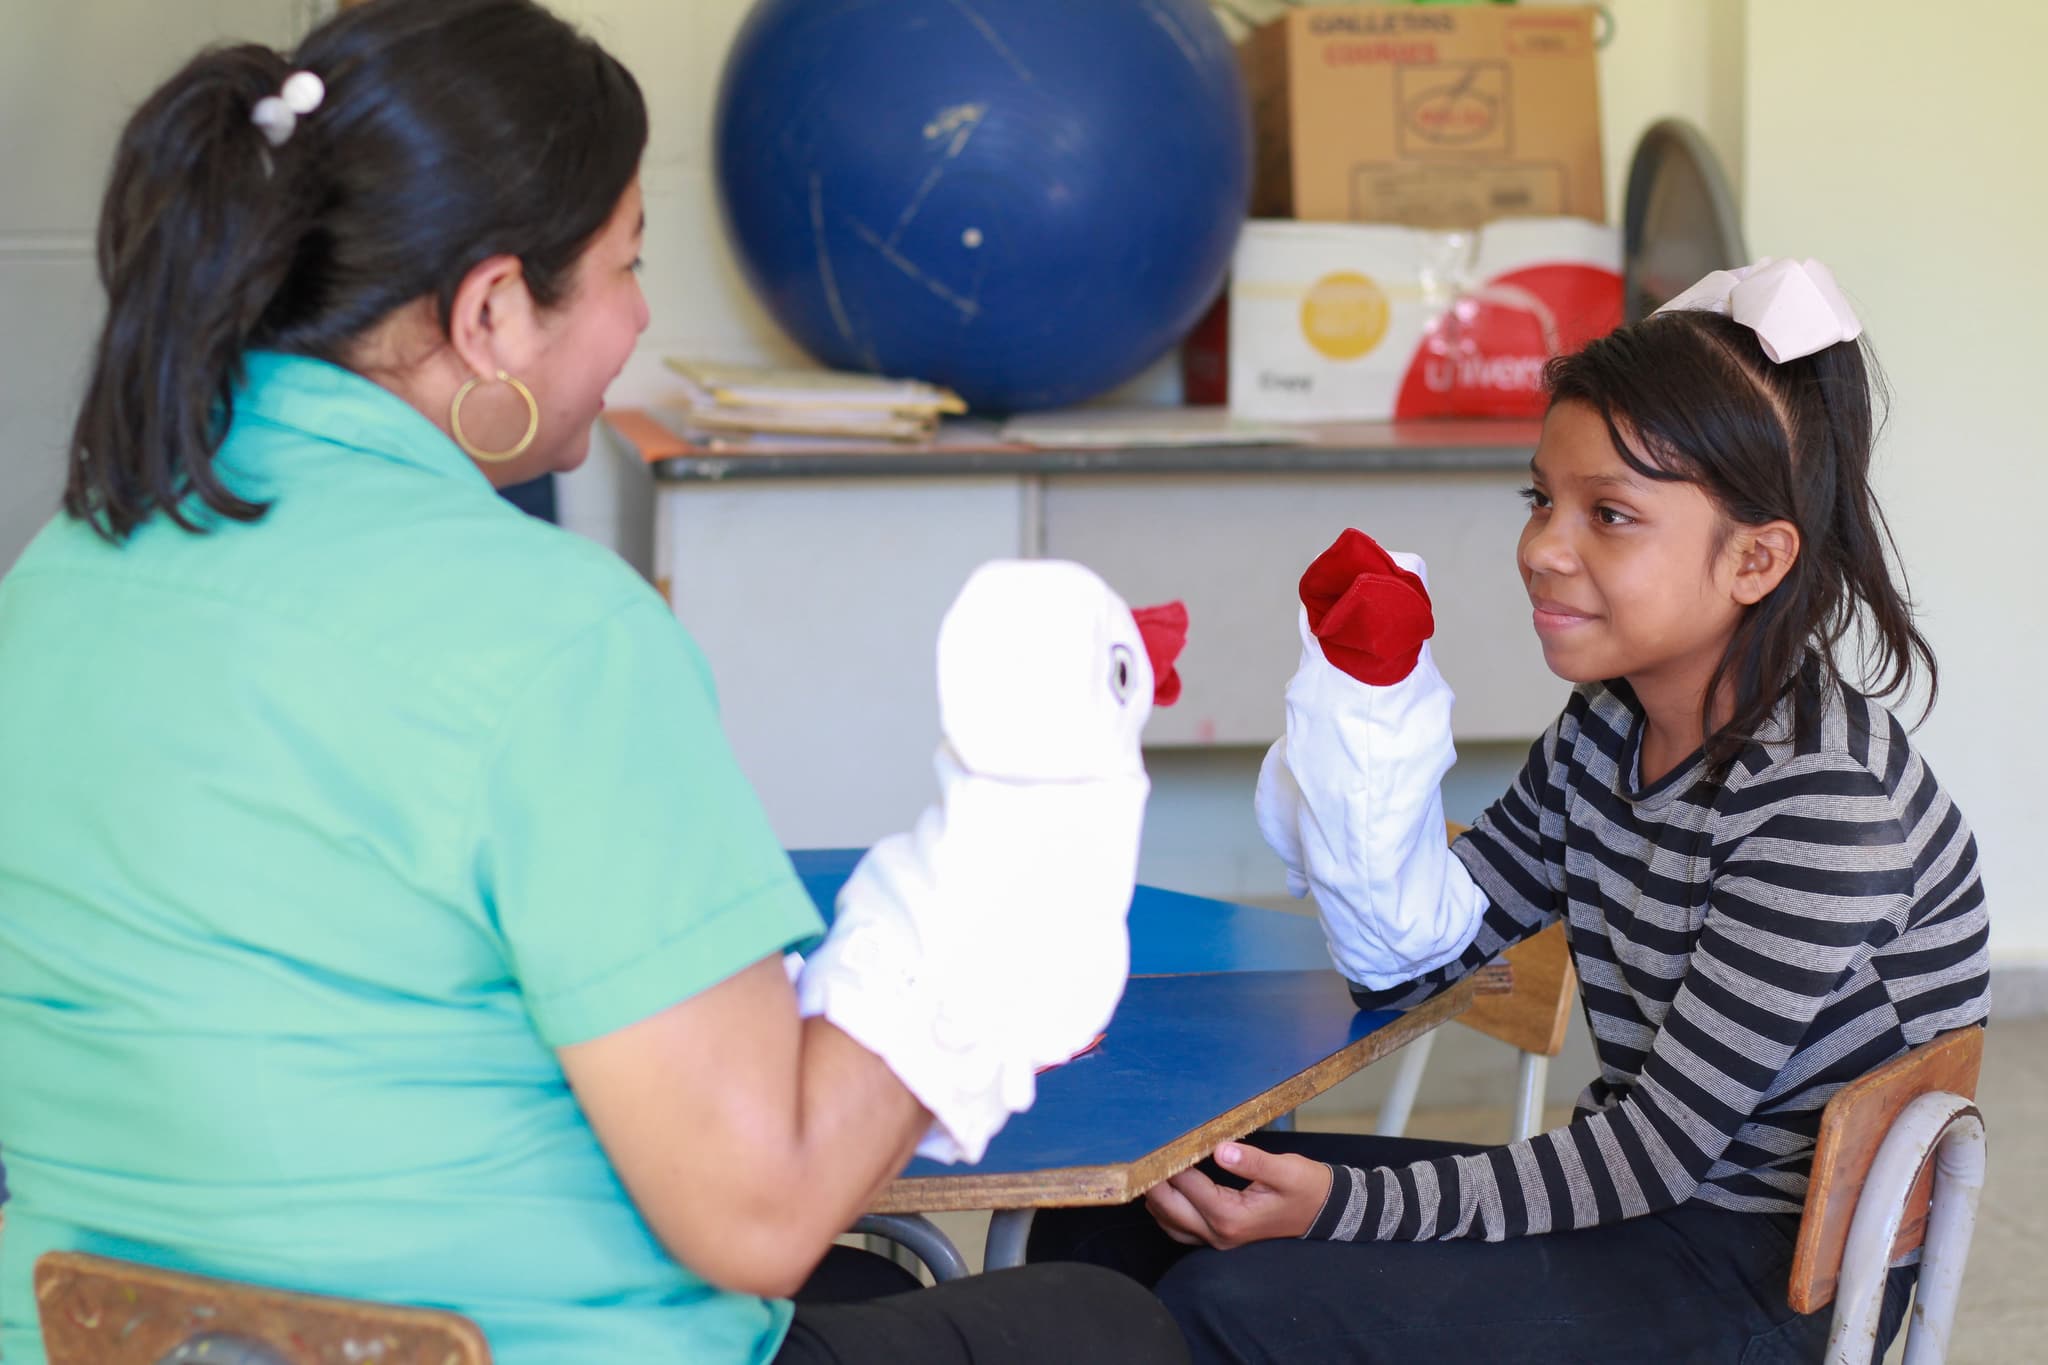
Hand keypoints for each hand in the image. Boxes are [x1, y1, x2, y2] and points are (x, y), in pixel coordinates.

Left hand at [1142, 1141, 1333, 1248]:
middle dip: (1152, 1180)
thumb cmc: (1306, 1188)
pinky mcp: (1218, 1236)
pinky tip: (1164, 1187)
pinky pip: (1179, 1227)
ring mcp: (1217, 1239)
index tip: (1158, 1139)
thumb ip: (1253, 1161)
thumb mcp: (1286, 1170)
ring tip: (1148, 1166)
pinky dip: (1166, 1208)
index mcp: (1232, 1217)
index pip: (1187, 1186)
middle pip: (1168, 1207)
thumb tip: (1221, 1149)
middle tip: (1141, 1151)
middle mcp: (1219, 1234)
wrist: (1323, 1210)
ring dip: (1156, 1195)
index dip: (1171, 1162)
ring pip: (1169, 1221)